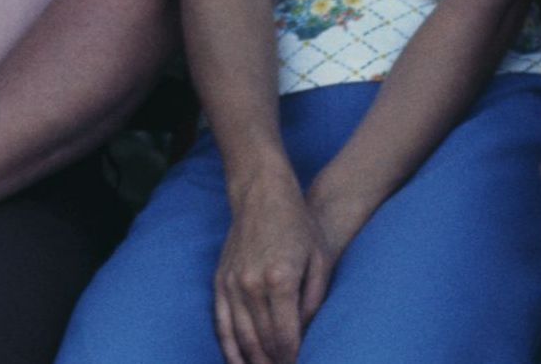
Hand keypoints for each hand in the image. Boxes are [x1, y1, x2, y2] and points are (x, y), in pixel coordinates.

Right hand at [214, 174, 336, 363]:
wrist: (261, 194)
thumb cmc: (298, 226)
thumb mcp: (320, 261)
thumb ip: (313, 303)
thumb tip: (305, 337)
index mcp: (280, 279)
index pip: (286, 338)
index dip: (295, 360)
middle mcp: (250, 283)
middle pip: (262, 342)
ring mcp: (231, 281)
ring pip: (240, 337)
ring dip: (254, 362)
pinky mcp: (219, 279)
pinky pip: (220, 322)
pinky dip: (228, 347)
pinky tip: (237, 363)